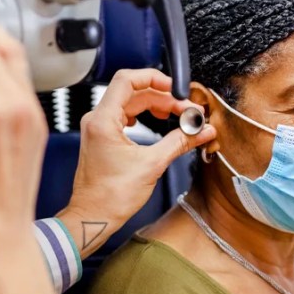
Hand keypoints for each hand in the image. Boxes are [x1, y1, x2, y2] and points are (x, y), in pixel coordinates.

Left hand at [59, 69, 215, 256]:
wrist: (93, 216)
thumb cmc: (110, 196)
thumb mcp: (152, 165)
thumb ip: (179, 142)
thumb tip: (201, 131)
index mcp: (103, 120)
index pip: (127, 80)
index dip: (154, 78)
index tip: (175, 87)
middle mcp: (97, 120)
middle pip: (132, 92)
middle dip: (162, 97)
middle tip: (185, 111)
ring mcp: (97, 128)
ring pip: (129, 103)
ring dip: (154, 106)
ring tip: (176, 116)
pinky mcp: (101, 138)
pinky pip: (124, 116)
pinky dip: (143, 115)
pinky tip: (156, 122)